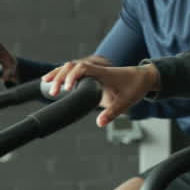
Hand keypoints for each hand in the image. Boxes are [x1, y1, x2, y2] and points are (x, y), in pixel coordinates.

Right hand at [42, 61, 160, 127]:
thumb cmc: (135, 87)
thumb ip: (112, 112)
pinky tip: (51, 81)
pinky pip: (73, 70)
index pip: (83, 68)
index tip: (67, 88)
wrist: (143, 77)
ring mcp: (93, 70)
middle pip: (72, 66)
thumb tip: (99, 123)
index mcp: (103, 73)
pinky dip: (62, 74)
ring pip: (70, 66)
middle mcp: (96, 69)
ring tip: (46, 84)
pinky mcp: (91, 73)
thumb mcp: (126, 101)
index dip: (72, 75)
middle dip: (60, 76)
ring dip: (58, 74)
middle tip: (53, 92)